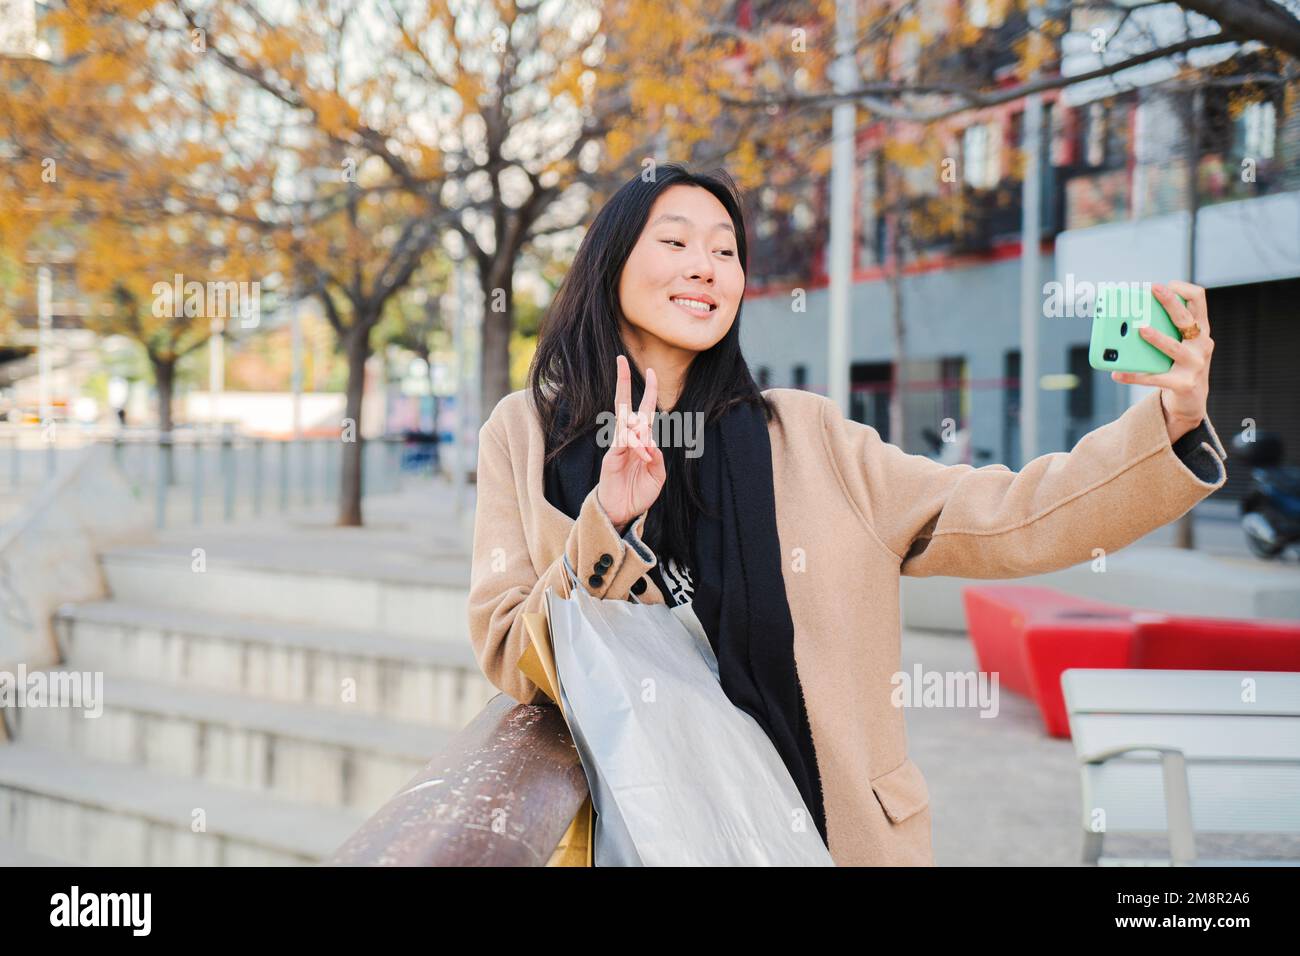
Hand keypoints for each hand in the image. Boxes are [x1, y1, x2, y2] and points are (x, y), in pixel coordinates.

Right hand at [597, 354, 665, 527]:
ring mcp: (617, 446)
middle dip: (623, 382)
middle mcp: (628, 438)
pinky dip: (636, 446)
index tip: (651, 372)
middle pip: (624, 404)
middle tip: (620, 359)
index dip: (648, 392)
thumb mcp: (657, 477)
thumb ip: (658, 459)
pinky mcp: (610, 457)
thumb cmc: (639, 494)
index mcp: (641, 441)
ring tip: (647, 456)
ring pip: (628, 425)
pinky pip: (624, 443)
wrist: (623, 513)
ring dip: (641, 432)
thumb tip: (653, 443)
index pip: (644, 411)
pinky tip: (643, 455)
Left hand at [1110, 280, 1214, 443]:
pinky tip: (1117, 373)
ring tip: (1139, 330)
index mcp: (1200, 329)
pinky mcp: (1184, 383)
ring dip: (1157, 337)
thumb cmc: (1178, 365)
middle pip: (1186, 318)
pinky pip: (1155, 378)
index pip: (1199, 299)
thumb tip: (1128, 318)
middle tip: (1153, 289)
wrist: (1191, 400)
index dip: (1182, 289)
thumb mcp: (1177, 344)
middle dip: (1170, 301)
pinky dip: (1134, 375)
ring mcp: (1195, 364)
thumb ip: (1162, 329)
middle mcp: (1202, 344)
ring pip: (1173, 347)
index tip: (1164, 284)